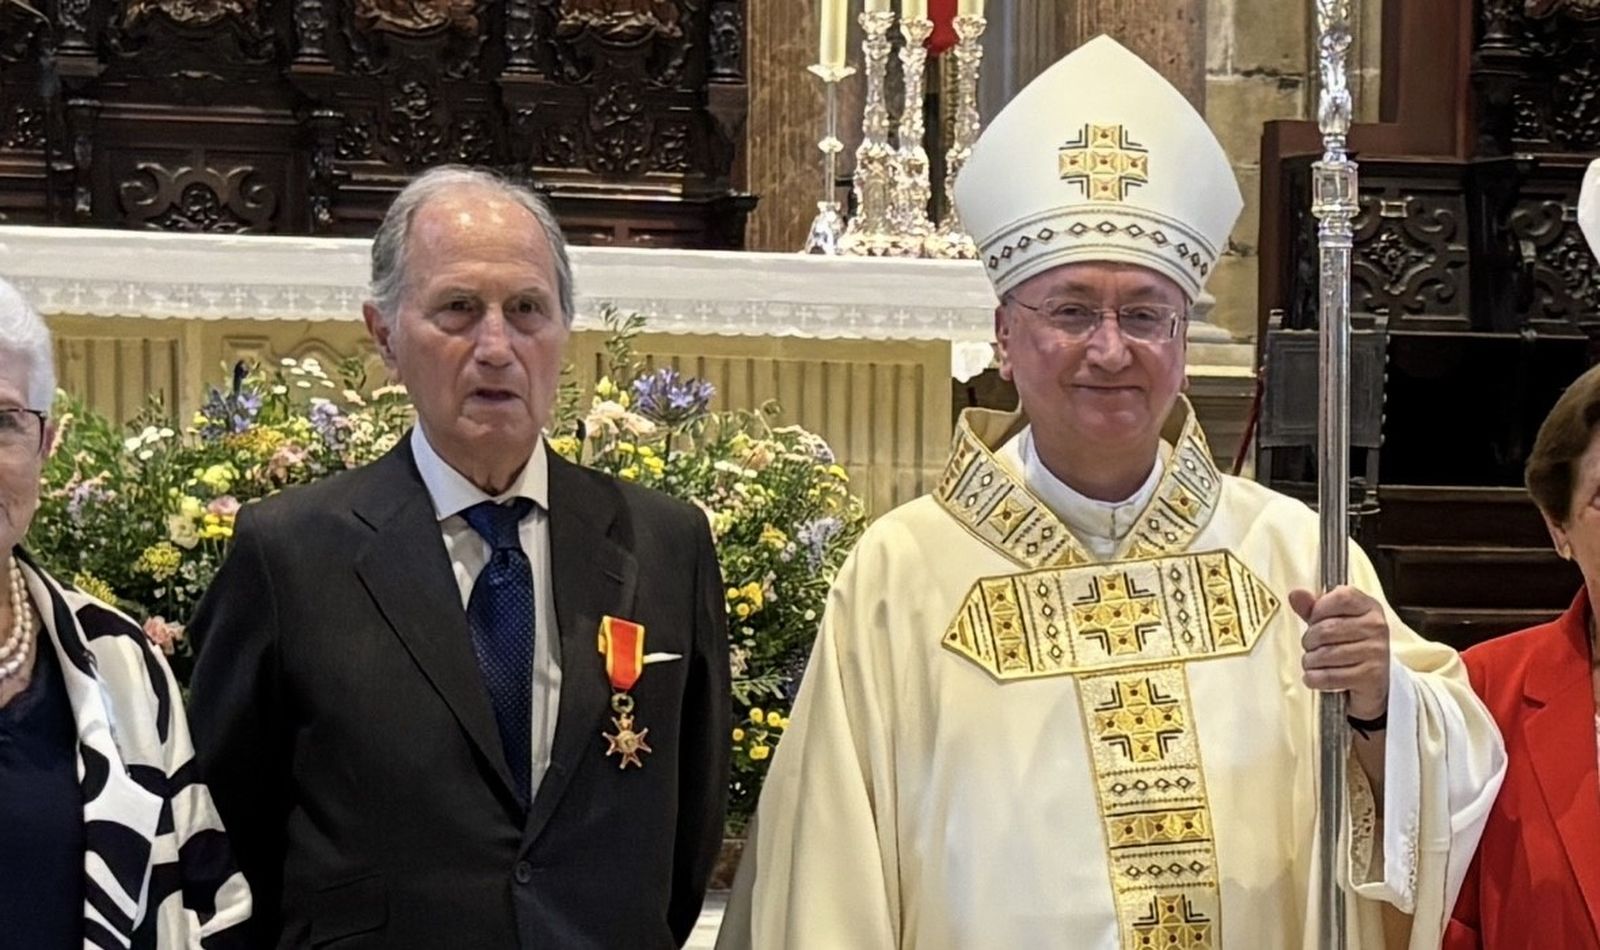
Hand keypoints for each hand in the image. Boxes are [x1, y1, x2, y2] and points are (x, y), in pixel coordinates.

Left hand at [1289, 585, 1389, 720]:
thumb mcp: (1332, 621)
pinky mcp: (1371, 677)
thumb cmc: (1349, 647)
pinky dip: (1315, 679)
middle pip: (1326, 629)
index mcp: (1369, 607)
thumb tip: (1296, 595)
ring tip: (1315, 662)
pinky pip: (1329, 676)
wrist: (1371, 683)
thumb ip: (1312, 608)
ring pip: (1324, 654)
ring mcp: (1376, 652)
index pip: (1341, 597)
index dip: (1319, 610)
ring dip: (1310, 661)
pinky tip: (1317, 677)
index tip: (1315, 620)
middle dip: (1309, 641)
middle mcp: (1376, 627)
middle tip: (1312, 647)